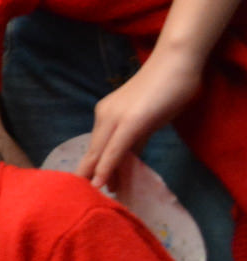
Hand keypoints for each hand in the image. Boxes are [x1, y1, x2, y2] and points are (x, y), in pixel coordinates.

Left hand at [77, 51, 203, 190]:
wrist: (176, 62)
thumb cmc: (165, 87)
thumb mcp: (148, 119)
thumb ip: (136, 138)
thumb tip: (129, 158)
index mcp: (106, 114)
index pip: (98, 146)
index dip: (93, 168)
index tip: (88, 187)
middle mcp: (105, 115)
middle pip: (94, 151)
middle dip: (89, 175)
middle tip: (84, 198)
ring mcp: (116, 117)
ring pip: (101, 152)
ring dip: (96, 175)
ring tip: (91, 197)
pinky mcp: (131, 121)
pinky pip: (115, 148)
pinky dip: (107, 166)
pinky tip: (102, 182)